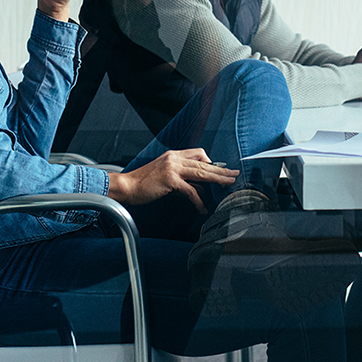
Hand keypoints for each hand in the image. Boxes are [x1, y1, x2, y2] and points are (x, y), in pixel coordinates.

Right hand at [107, 149, 238, 210]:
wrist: (127, 186)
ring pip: (202, 173)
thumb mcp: (166, 176)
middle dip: (221, 170)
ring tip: (228, 185)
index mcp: (174, 155)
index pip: (199, 153)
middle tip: (234, 175)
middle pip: (204, 163)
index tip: (221, 170)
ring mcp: (173, 168)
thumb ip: (182, 178)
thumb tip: (200, 187)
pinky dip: (199, 200)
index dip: (211, 162)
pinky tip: (203, 208)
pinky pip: (191, 190)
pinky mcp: (170, 180)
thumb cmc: (145, 183)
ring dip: (217, 180)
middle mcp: (174, 158)